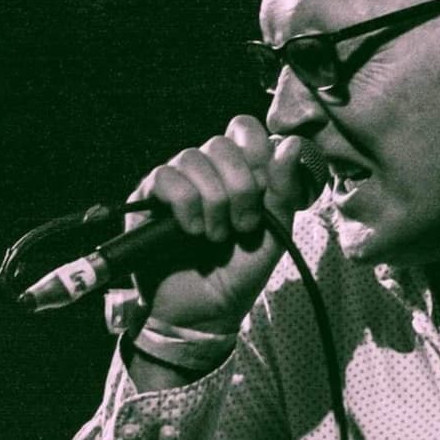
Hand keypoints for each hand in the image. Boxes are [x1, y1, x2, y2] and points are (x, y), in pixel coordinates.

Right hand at [125, 115, 315, 333]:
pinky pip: (165, 177)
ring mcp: (176, 182)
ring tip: (216, 236)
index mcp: (239, 171)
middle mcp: (207, 171)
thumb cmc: (240, 271)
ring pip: (193, 158)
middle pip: (221, 143)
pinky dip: (186, 204)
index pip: (244, 129)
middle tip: (243, 226)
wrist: (206, 311)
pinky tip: (192, 231)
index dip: (257, 151)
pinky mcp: (147, 199)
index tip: (264, 189)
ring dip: (213, 201)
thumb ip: (285, 189)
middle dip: (240, 187)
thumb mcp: (276, 231)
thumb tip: (292, 143)